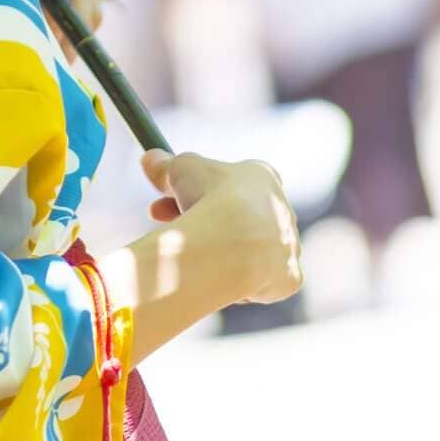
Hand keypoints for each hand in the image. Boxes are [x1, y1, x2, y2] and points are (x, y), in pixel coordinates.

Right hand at [138, 149, 303, 305]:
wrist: (233, 243)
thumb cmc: (210, 199)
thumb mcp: (179, 170)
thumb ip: (166, 165)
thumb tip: (149, 159)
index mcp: (264, 178)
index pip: (229, 182)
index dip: (195, 189)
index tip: (168, 198)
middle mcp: (282, 210)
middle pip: (238, 216)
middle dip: (202, 220)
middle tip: (164, 226)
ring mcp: (289, 245)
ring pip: (248, 249)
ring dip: (220, 251)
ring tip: (189, 257)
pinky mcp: (290, 278)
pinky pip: (262, 281)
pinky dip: (239, 282)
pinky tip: (220, 281)